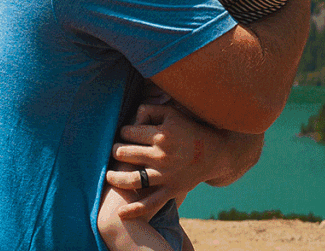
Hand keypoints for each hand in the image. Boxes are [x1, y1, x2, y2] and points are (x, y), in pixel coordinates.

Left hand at [106, 103, 264, 218]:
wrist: (215, 153)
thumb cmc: (190, 129)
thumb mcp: (172, 113)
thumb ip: (149, 110)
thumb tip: (130, 118)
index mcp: (162, 135)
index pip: (128, 132)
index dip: (123, 131)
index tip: (125, 133)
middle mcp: (162, 156)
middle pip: (125, 153)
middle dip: (116, 150)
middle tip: (115, 150)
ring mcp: (166, 175)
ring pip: (131, 179)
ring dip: (115, 177)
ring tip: (109, 174)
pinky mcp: (172, 190)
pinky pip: (150, 203)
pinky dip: (134, 210)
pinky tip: (120, 213)